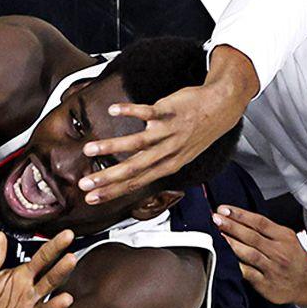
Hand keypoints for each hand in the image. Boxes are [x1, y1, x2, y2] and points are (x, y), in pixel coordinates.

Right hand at [77, 83, 243, 203]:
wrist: (221, 108)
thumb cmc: (197, 132)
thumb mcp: (180, 155)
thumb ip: (155, 163)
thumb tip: (132, 172)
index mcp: (168, 166)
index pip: (137, 183)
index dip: (113, 192)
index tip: (92, 199)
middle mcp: (167, 152)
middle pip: (134, 169)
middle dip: (107, 178)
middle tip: (85, 185)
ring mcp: (168, 132)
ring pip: (138, 143)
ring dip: (111, 147)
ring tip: (89, 150)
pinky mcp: (169, 111)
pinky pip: (148, 111)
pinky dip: (130, 111)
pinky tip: (112, 110)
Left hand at [212, 206, 306, 306]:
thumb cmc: (293, 258)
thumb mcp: (286, 238)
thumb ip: (266, 229)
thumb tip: (237, 218)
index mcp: (284, 237)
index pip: (259, 222)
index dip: (240, 214)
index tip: (224, 209)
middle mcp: (279, 252)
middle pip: (252, 236)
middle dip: (231, 226)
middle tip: (216, 219)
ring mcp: (272, 269)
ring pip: (249, 254)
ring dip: (231, 244)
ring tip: (217, 235)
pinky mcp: (266, 284)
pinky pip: (248, 273)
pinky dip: (235, 266)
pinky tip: (224, 259)